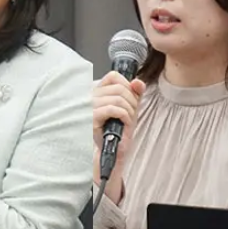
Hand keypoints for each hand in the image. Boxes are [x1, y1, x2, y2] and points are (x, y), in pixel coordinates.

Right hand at [92, 72, 145, 201]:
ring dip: (129, 110)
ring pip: (118, 98)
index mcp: (97, 92)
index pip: (113, 77)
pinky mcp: (91, 118)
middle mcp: (90, 97)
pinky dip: (124, 115)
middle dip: (132, 100)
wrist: (110, 152)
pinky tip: (124, 122)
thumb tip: (138, 82)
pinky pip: (113, 109)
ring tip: (128, 120)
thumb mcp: (129, 108)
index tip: (132, 98)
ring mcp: (89, 107)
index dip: (127, 85)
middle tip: (132, 113)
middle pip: (119, 87)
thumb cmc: (117, 131)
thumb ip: (134, 93)